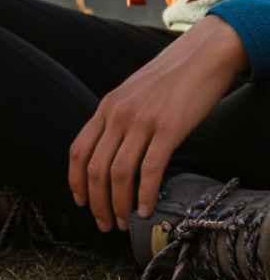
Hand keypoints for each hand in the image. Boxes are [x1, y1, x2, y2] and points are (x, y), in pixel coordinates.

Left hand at [68, 16, 247, 231]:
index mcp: (106, 108)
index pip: (78, 151)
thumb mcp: (132, 95)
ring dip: (118, 204)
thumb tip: (111, 153)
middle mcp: (118, 115)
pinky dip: (145, 195)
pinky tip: (146, 210)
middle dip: (97, 202)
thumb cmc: (169, 79)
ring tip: (123, 222)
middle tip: (104, 223)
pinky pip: (150, 169)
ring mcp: (142, 122)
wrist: (203, 56)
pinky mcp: (168, 129)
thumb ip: (118, 119)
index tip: (81, 202)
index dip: (76, 181)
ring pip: (119, 173)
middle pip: (95, 169)